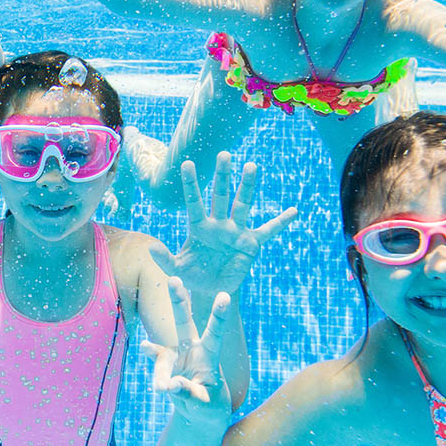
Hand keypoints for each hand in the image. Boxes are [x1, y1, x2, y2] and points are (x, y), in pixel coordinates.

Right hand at [141, 281, 232, 425]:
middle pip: (183, 321)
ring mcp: (175, 356)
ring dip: (159, 363)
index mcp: (209, 355)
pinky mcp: (163, 365)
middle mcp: (192, 349)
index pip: (215, 333)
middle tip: (174, 278)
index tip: (224, 295)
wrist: (198, 410)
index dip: (218, 315)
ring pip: (163, 351)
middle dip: (178, 300)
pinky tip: (149, 356)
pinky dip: (152, 363)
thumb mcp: (204, 403)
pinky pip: (154, 362)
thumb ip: (190, 394)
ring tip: (163, 389)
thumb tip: (172, 384)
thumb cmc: (208, 404)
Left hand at [153, 152, 297, 295]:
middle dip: (222, 176)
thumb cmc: (193, 276)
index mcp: (199, 226)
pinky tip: (294, 211)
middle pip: (221, 195)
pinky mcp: (251, 244)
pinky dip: (281, 222)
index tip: (186, 163)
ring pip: (243, 205)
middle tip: (224, 154)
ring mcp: (236, 231)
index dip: (190, 183)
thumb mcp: (176, 270)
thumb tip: (151, 246)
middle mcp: (219, 223)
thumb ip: (164, 259)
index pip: (194, 201)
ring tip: (252, 166)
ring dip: (248, 186)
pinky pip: (268, 231)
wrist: (212, 290)